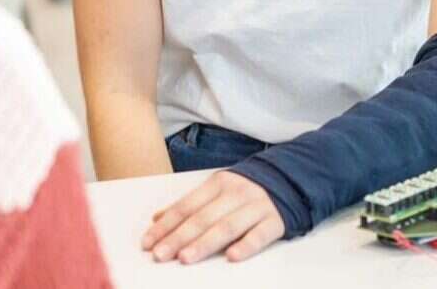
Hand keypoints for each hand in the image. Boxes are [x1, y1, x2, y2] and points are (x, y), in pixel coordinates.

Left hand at [141, 171, 283, 264]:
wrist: (288, 179)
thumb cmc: (244, 190)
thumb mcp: (216, 190)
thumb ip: (189, 204)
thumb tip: (156, 218)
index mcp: (217, 183)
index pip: (186, 206)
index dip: (166, 225)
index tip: (148, 242)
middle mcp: (235, 193)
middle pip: (202, 218)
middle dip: (179, 237)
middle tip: (160, 254)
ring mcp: (256, 206)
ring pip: (227, 227)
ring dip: (204, 243)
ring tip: (186, 258)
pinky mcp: (275, 220)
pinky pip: (260, 234)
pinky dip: (246, 245)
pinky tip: (232, 257)